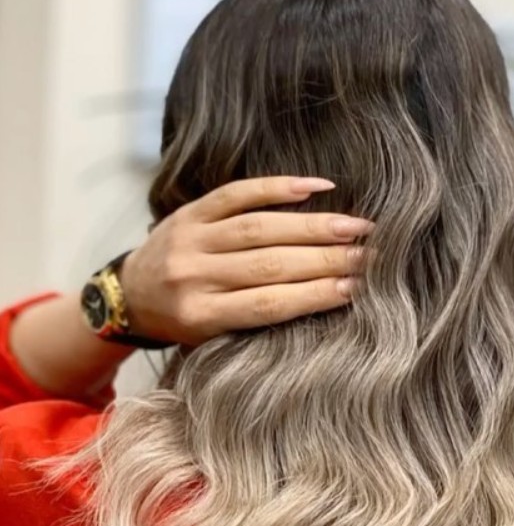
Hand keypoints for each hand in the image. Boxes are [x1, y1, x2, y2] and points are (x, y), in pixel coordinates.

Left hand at [119, 176, 374, 346]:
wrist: (129, 297)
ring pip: (260, 228)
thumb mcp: (212, 338)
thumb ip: (256, 320)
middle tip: (371, 256)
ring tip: (356, 228)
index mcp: (201, 317)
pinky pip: (236, 193)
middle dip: (326, 259)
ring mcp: (190, 239)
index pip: (268, 304)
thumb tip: (325, 299)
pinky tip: (317, 187)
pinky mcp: (190, 211)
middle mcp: (193, 276)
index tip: (357, 289)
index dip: (314, 295)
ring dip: (314, 226)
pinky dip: (278, 188)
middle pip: (271, 265)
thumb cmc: (185, 324)